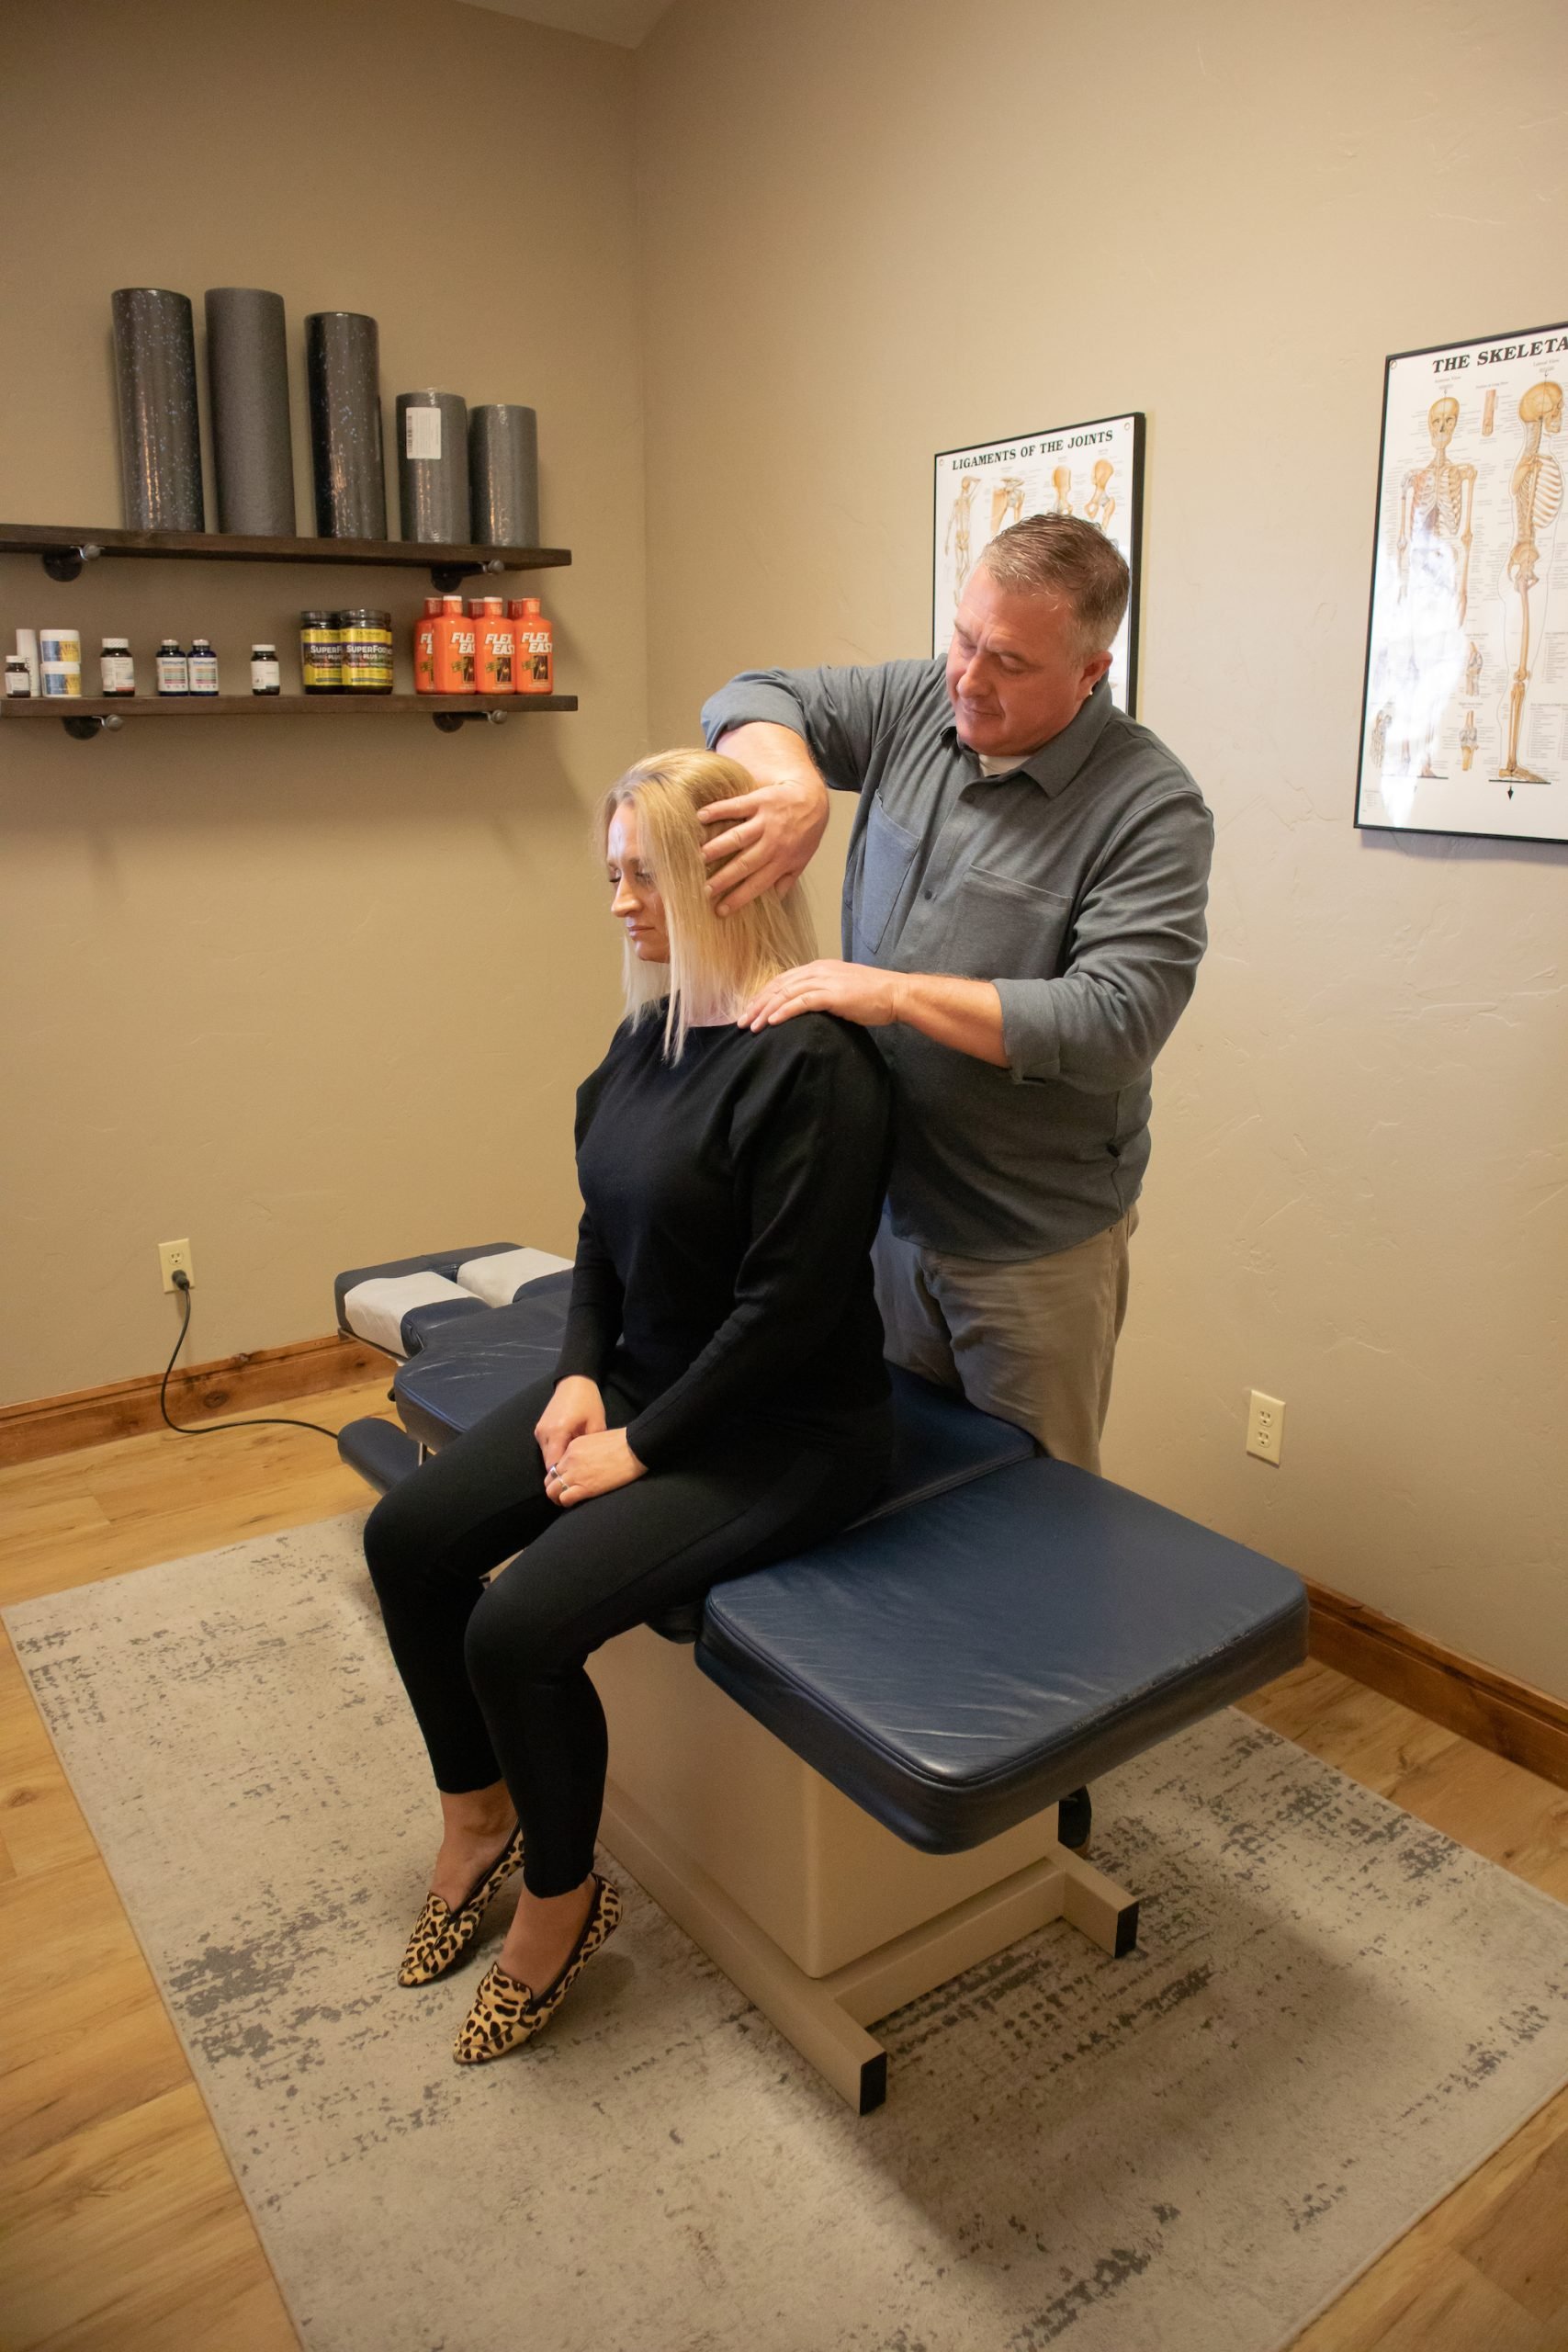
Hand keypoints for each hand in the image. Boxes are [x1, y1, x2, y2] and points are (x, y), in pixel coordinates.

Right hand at [533, 1377, 605, 1471]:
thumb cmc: (588, 1401)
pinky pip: (546, 1447)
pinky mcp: (540, 1427)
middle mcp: (544, 1432)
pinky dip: (555, 1452)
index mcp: (557, 1432)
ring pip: (546, 1456)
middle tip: (575, 1479)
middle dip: (560, 1472)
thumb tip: (589, 1466)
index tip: (573, 1485)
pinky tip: (568, 1451)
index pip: (554, 1465)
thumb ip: (590, 1447)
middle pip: (548, 1463)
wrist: (574, 1381)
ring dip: (557, 1461)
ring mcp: (539, 1430)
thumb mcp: (596, 1424)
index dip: (562, 1477)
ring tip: (573, 1465)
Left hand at [543, 1427, 646, 1507]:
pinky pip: (564, 1498)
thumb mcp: (595, 1439)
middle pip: (549, 1477)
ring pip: (552, 1490)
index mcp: (572, 1447)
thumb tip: (584, 1461)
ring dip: (557, 1497)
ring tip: (564, 1500)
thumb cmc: (622, 1442)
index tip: (566, 1480)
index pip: (556, 1464)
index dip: (559, 1474)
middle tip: (562, 1492)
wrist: (634, 1448)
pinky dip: (565, 1502)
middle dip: (553, 1486)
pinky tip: (572, 1503)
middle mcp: (569, 1460)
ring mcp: (575, 1474)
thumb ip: (584, 1451)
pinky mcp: (585, 1488)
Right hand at [703, 726, 830, 913]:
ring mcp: (765, 821)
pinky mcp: (759, 800)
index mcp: (781, 861)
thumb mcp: (802, 860)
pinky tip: (701, 817)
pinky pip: (736, 806)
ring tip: (698, 857)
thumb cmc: (805, 831)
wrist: (813, 797)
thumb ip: (786, 880)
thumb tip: (773, 902)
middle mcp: (773, 843)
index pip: (757, 884)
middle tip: (704, 890)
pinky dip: (718, 810)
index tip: (720, 910)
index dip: (738, 898)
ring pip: (738, 837)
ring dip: (717, 847)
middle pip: (744, 864)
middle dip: (724, 879)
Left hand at [738, 959, 905, 1031]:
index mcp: (818, 967)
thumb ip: (821, 994)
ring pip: (785, 994)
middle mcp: (817, 970)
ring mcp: (824, 980)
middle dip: (757, 1004)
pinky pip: (801, 1002)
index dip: (763, 995)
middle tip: (742, 1021)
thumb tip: (805, 1007)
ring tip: (751, 1026)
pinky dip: (783, 1011)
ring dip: (765, 1010)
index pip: (782, 980)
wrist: (894, 994)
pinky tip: (771, 1022)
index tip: (750, 1011)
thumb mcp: (841, 991)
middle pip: (778, 985)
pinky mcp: (832, 994)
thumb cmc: (872, 996)